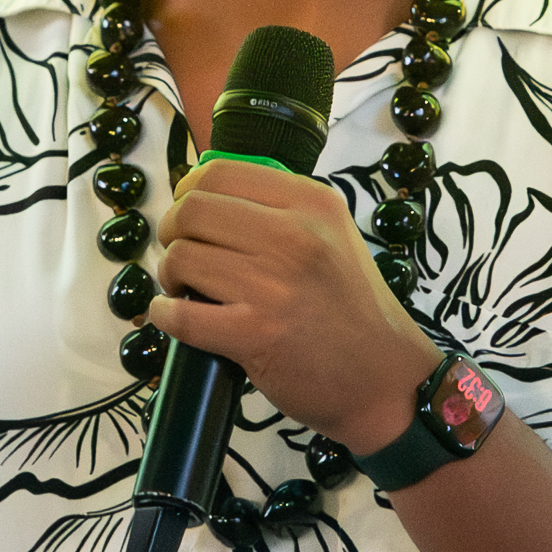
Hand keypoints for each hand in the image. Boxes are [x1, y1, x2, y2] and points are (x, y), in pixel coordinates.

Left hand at [149, 159, 442, 454]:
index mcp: (312, 203)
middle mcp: (294, 236)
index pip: (220, 172)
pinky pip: (182, 314)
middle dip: (171, 232)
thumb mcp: (333, 235)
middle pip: (192, 210)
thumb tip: (205, 189)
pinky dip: (164, 313)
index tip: (186, 215)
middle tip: (181, 255)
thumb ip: (282, 208)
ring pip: (181, 258)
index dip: (187, 191)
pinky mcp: (255, 335)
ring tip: (184, 289)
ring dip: (168, 274)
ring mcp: (273, 286)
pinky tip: (172, 314)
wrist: (386, 379)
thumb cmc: (352, 308)